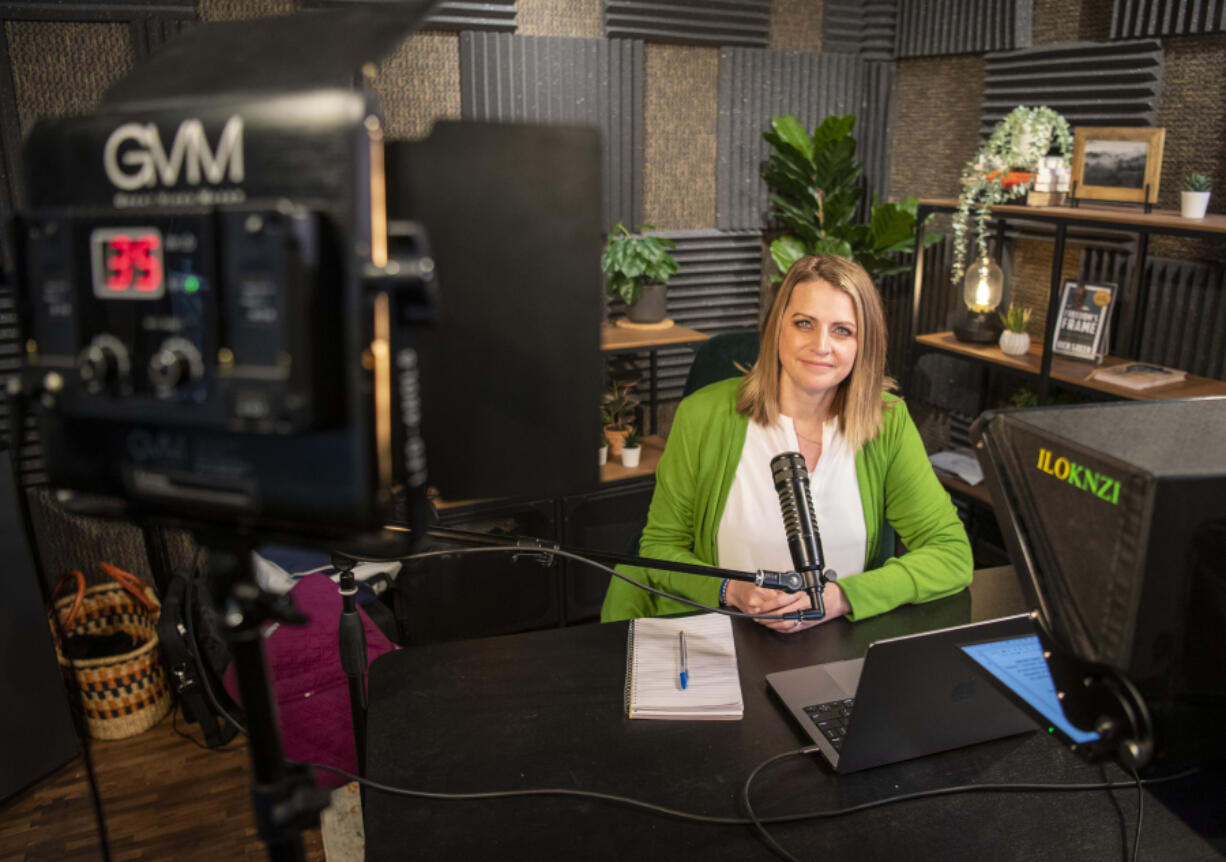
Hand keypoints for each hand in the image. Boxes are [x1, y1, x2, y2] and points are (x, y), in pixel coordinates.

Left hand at [726, 580, 849, 633]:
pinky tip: (772, 625)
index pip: (780, 600)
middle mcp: (804, 606)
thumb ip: (790, 583)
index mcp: (802, 594)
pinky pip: (790, 629)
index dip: (767, 605)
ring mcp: (806, 617)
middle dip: (766, 616)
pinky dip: (779, 628)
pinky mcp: (806, 625)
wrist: (836, 600)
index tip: (759, 607)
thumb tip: (772, 582)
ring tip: (762, 621)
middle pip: (780, 614)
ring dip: (771, 624)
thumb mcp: (805, 582)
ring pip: (784, 624)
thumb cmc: (822, 590)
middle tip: (756, 615)